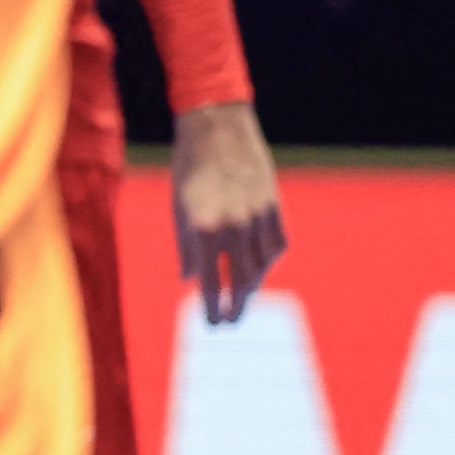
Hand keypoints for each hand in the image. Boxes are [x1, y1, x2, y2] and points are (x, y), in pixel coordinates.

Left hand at [170, 98, 286, 325]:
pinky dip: (269, 261)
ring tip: (243, 299)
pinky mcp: (274, 208)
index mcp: (202, 229)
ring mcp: (257, 218)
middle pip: (241, 282)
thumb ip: (185, 248)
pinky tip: (260, 269)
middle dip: (236, 307)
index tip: (211, 325)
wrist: (218, 130)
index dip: (211, 308)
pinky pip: (277, 245)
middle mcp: (233, 227)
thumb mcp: (178, 209)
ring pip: (262, 266)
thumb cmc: (188, 168)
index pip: (210, 283)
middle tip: (230, 324)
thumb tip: (189, 280)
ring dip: (253, 287)